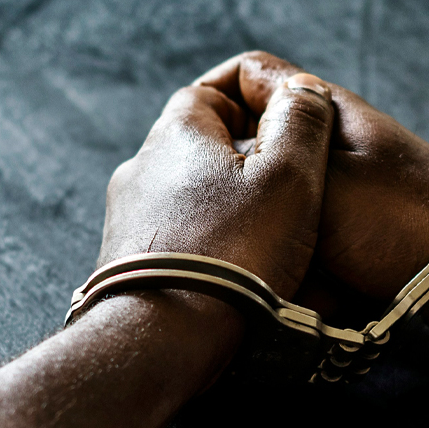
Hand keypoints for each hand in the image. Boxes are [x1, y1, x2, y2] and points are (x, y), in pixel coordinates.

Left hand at [98, 71, 335, 301]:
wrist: (163, 339)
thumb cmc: (233, 254)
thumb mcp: (289, 175)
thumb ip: (302, 122)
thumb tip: (302, 88)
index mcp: (176, 135)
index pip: (209, 91)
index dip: (252, 99)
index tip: (287, 127)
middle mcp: (141, 170)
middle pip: (199, 147)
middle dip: (244, 161)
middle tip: (289, 187)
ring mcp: (128, 220)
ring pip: (188, 197)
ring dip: (226, 207)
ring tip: (268, 236)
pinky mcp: (126, 265)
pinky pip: (176, 239)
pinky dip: (207, 244)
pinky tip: (234, 270)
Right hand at [196, 51, 428, 331]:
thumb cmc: (397, 218)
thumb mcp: (315, 180)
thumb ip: (265, 157)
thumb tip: (216, 151)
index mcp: (321, 110)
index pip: (247, 77)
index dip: (210, 101)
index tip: (182, 146)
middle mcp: (330, 144)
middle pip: (258, 153)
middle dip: (240, 190)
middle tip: (220, 221)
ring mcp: (344, 191)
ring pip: (278, 210)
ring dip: (273, 239)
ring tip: (266, 262)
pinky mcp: (355, 235)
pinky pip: (306, 248)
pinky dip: (301, 267)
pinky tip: (300, 289)